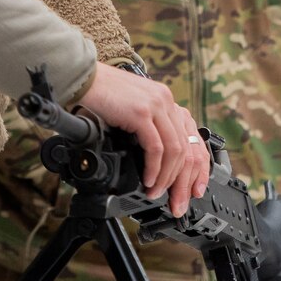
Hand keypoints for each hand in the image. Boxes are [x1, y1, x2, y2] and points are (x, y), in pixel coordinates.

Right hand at [76, 63, 211, 215]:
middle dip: (183, 180)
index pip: (193, 138)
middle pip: (187, 148)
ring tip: (156, 193)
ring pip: (174, 151)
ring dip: (167, 178)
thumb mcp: (133, 110)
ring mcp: (156, 105)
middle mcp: (166, 101)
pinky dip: (154, 169)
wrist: (83, 79)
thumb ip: (148, 127)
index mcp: (167, 100)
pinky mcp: (142, 113)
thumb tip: (154, 162)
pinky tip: (148, 180)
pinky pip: (156, 149)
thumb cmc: (102, 96)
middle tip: (177, 201)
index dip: (197, 168)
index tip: (193, 189)